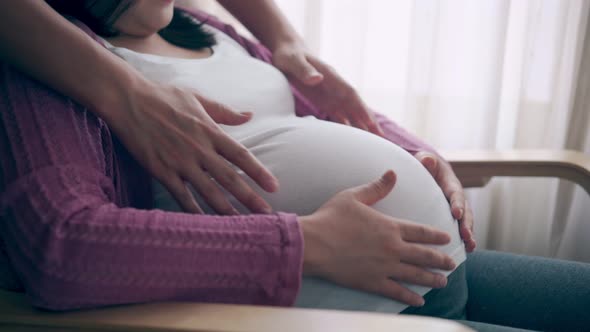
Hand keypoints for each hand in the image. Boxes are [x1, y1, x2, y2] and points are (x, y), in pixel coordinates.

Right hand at [109, 79, 277, 214]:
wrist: (129, 100)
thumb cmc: (164, 96)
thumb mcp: (199, 99)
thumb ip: (225, 111)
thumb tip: (250, 115)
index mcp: (210, 131)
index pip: (241, 156)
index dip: (259, 172)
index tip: (274, 187)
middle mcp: (199, 149)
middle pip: (230, 178)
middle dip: (250, 198)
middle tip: (267, 214)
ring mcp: (180, 162)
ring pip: (208, 191)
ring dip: (226, 210)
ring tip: (242, 225)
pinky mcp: (161, 170)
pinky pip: (181, 196)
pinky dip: (194, 211)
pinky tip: (205, 224)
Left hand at [271, 42, 383, 135]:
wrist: (287, 52)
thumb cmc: (289, 55)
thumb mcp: (292, 61)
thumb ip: (304, 70)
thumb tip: (317, 79)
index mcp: (330, 76)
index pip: (350, 94)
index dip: (361, 108)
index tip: (370, 122)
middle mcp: (335, 87)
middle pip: (355, 106)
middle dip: (368, 121)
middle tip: (382, 139)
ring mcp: (331, 95)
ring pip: (350, 113)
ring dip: (361, 127)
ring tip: (373, 143)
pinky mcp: (324, 101)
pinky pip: (338, 116)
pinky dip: (347, 127)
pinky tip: (352, 140)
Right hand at [300, 170, 455, 306]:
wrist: (314, 243)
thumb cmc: (330, 217)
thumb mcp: (353, 196)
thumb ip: (376, 187)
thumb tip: (393, 173)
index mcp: (389, 227)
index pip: (421, 231)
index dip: (436, 235)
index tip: (447, 239)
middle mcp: (392, 248)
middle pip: (424, 255)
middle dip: (441, 260)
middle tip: (452, 264)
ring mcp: (384, 267)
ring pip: (415, 275)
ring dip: (432, 279)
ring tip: (443, 282)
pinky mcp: (372, 282)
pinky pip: (396, 292)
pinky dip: (410, 297)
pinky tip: (419, 301)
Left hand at [414, 152, 475, 251]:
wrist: (429, 170)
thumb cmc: (425, 164)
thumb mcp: (425, 160)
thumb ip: (426, 160)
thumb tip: (426, 160)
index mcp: (451, 184)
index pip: (456, 194)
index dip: (457, 203)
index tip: (456, 213)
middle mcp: (457, 198)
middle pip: (466, 211)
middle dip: (467, 224)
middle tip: (466, 236)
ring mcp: (456, 208)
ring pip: (465, 222)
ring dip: (469, 234)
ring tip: (470, 247)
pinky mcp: (452, 218)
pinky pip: (459, 229)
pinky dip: (463, 240)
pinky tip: (465, 252)